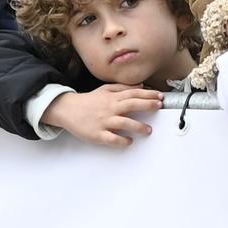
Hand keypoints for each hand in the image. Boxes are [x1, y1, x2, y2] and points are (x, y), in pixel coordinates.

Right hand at [42, 84, 162, 147]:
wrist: (67, 109)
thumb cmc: (88, 101)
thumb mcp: (105, 90)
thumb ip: (123, 87)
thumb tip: (141, 86)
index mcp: (112, 98)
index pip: (133, 94)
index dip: (148, 94)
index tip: (160, 96)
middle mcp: (109, 108)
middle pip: (131, 105)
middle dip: (147, 105)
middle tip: (159, 106)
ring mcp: (104, 122)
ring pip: (123, 123)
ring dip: (138, 126)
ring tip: (148, 130)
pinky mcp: (97, 134)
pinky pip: (112, 139)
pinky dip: (122, 141)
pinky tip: (129, 141)